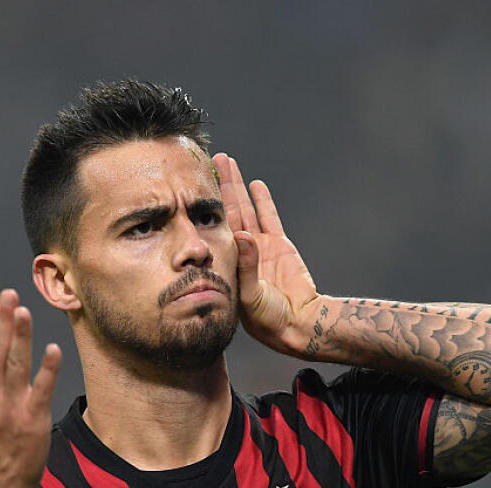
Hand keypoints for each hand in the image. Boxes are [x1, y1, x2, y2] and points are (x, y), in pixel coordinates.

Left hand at [214, 153, 320, 354]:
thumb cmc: (268, 319)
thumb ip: (247, 267)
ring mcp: (259, 246)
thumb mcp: (251, 296)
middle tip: (211, 159)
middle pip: (227, 210)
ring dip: (238, 186)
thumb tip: (244, 235)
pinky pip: (269, 216)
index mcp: (226, 262)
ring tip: (228, 162)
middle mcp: (239, 251)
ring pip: (247, 208)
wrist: (298, 324)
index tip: (192, 183)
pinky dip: (262, 200)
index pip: (211, 226)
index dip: (203, 205)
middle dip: (220, 185)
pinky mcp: (279, 245)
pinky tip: (254, 183)